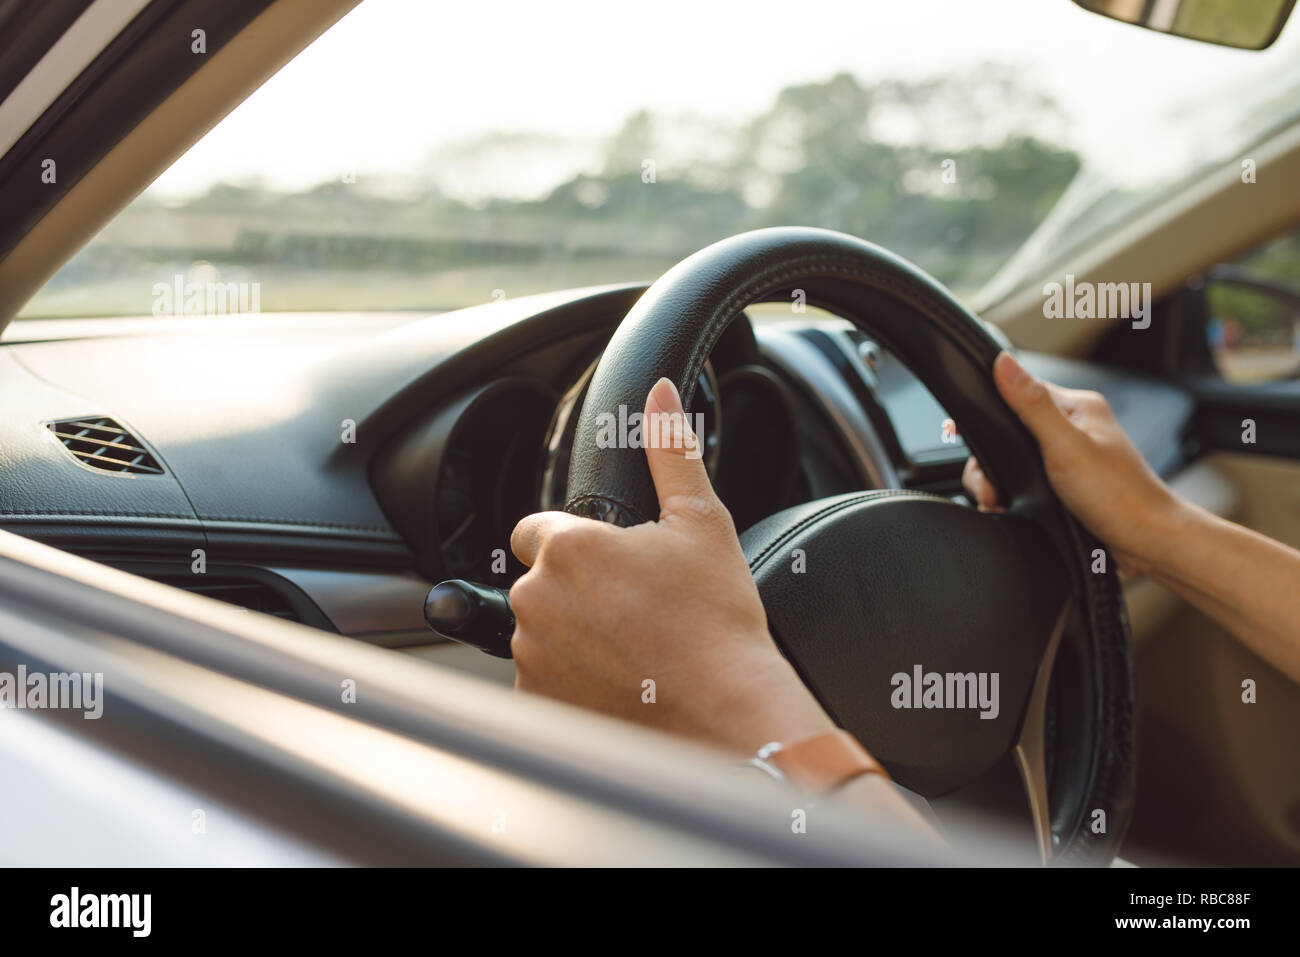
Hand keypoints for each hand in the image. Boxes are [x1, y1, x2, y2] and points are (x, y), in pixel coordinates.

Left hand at [509, 377, 834, 754]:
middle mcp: (536, 599)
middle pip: (540, 582)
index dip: (577, 543)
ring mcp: (531, 655)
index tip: (613, 566)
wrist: (726, 711)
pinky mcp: (537, 702)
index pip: (537, 530)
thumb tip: (660, 399)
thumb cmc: (716, 622)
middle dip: (575, 591)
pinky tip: (618, 681)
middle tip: (633, 609)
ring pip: (540, 632)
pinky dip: (570, 681)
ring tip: (631, 648)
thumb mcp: (701, 523)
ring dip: (571, 636)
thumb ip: (671, 452)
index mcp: (567, 547)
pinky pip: (542, 680)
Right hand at [963, 351, 1181, 575]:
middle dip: (990, 463)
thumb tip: (1003, 362)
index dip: (990, 415)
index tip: (970, 438)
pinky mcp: (1063, 486)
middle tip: (991, 487)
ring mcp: (1068, 458)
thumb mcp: (1066, 446)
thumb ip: (1031, 405)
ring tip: (1000, 502)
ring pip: (1011, 461)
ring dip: (997, 485)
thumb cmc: (1119, 496)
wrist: (1145, 544)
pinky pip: (1023, 483)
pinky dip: (1010, 498)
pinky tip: (1012, 510)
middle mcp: (1072, 429)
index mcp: (1076, 408)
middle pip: (1008, 431)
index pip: (1017, 392)